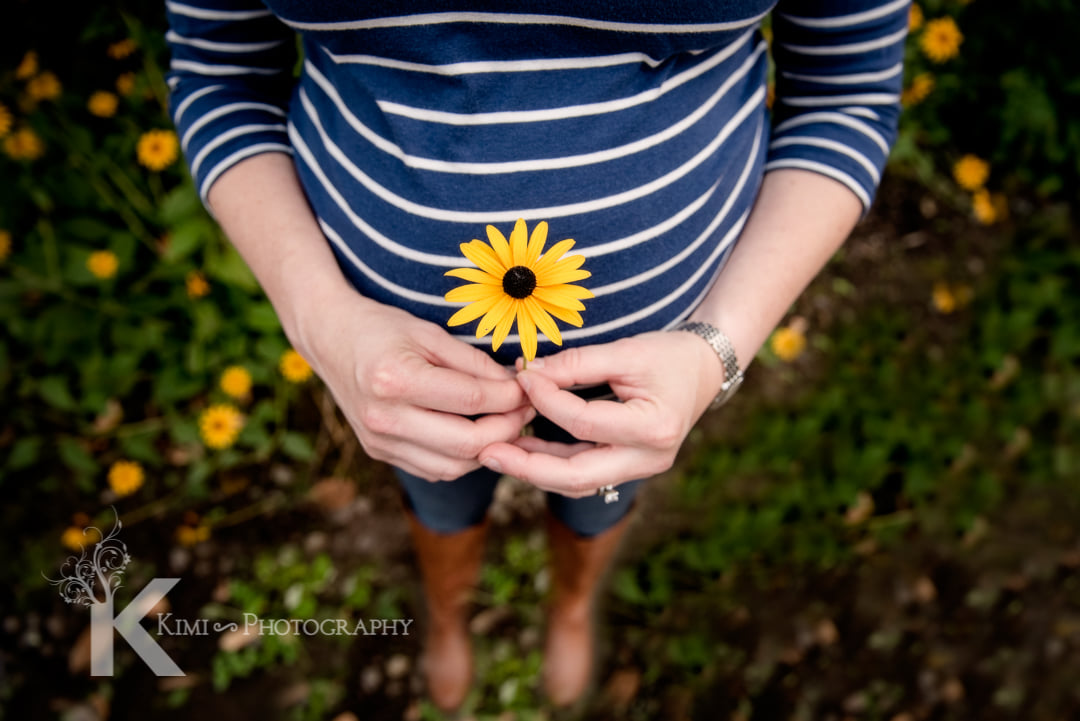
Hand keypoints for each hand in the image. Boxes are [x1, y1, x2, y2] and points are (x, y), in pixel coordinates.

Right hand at [297, 290, 532, 481]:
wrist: (329, 339)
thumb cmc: (381, 328)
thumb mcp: (430, 333)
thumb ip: (475, 363)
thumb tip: (516, 387)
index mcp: (396, 380)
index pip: (473, 399)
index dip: (511, 397)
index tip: (529, 388)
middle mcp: (384, 418)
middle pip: (467, 443)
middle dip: (508, 428)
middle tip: (526, 410)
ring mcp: (379, 441)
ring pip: (453, 466)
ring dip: (488, 450)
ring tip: (506, 424)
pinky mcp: (379, 452)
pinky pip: (434, 469)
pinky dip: (462, 458)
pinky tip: (476, 435)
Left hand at [477, 331, 724, 496]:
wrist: (705, 371)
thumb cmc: (669, 356)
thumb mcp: (626, 351)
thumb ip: (576, 363)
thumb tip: (528, 373)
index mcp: (654, 427)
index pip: (583, 422)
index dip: (545, 400)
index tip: (520, 378)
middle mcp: (650, 458)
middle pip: (578, 475)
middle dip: (527, 467)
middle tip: (487, 451)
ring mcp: (641, 468)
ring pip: (578, 481)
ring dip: (535, 469)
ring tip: (495, 453)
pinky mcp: (629, 467)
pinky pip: (584, 472)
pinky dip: (552, 463)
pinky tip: (521, 450)